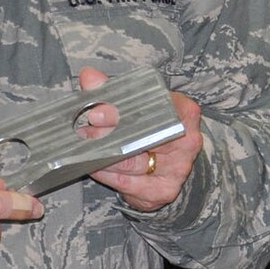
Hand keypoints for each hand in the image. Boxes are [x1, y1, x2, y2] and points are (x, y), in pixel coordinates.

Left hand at [75, 66, 202, 211]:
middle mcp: (186, 142)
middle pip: (140, 137)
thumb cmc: (154, 127)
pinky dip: (107, 175)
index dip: (121, 111)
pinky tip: (94, 167)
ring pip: (132, 163)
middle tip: (82, 132)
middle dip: (107, 135)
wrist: (172, 161)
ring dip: (102, 156)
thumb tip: (89, 77)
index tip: (95, 112)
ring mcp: (177, 169)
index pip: (152, 108)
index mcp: (184, 113)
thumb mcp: (141, 104)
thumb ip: (113, 90)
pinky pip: (128, 184)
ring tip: (82, 149)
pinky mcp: (164, 191)